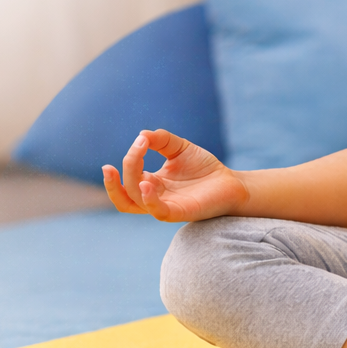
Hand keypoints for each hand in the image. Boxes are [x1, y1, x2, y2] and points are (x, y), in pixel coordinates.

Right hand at [102, 129, 248, 222]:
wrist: (229, 181)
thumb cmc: (203, 167)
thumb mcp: (179, 147)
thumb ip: (161, 139)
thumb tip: (141, 135)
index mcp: (151, 183)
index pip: (128, 177)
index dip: (128, 160)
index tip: (140, 140)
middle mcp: (154, 197)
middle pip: (125, 194)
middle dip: (116, 178)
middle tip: (121, 158)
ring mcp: (165, 206)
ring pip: (134, 203)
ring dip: (127, 184)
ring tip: (135, 160)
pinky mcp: (180, 212)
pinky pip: (158, 211)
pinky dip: (148, 200)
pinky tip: (146, 184)